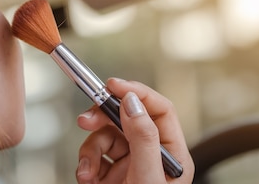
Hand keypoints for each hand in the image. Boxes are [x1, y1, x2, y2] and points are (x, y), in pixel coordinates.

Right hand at [76, 78, 193, 183]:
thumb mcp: (147, 177)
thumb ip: (142, 138)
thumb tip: (132, 101)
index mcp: (172, 155)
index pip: (160, 110)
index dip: (137, 93)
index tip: (113, 85)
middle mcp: (153, 157)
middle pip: (127, 118)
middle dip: (103, 119)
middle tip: (86, 120)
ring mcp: (131, 166)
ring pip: (105, 137)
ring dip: (90, 150)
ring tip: (88, 171)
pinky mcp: (111, 176)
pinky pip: (94, 156)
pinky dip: (86, 164)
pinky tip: (87, 178)